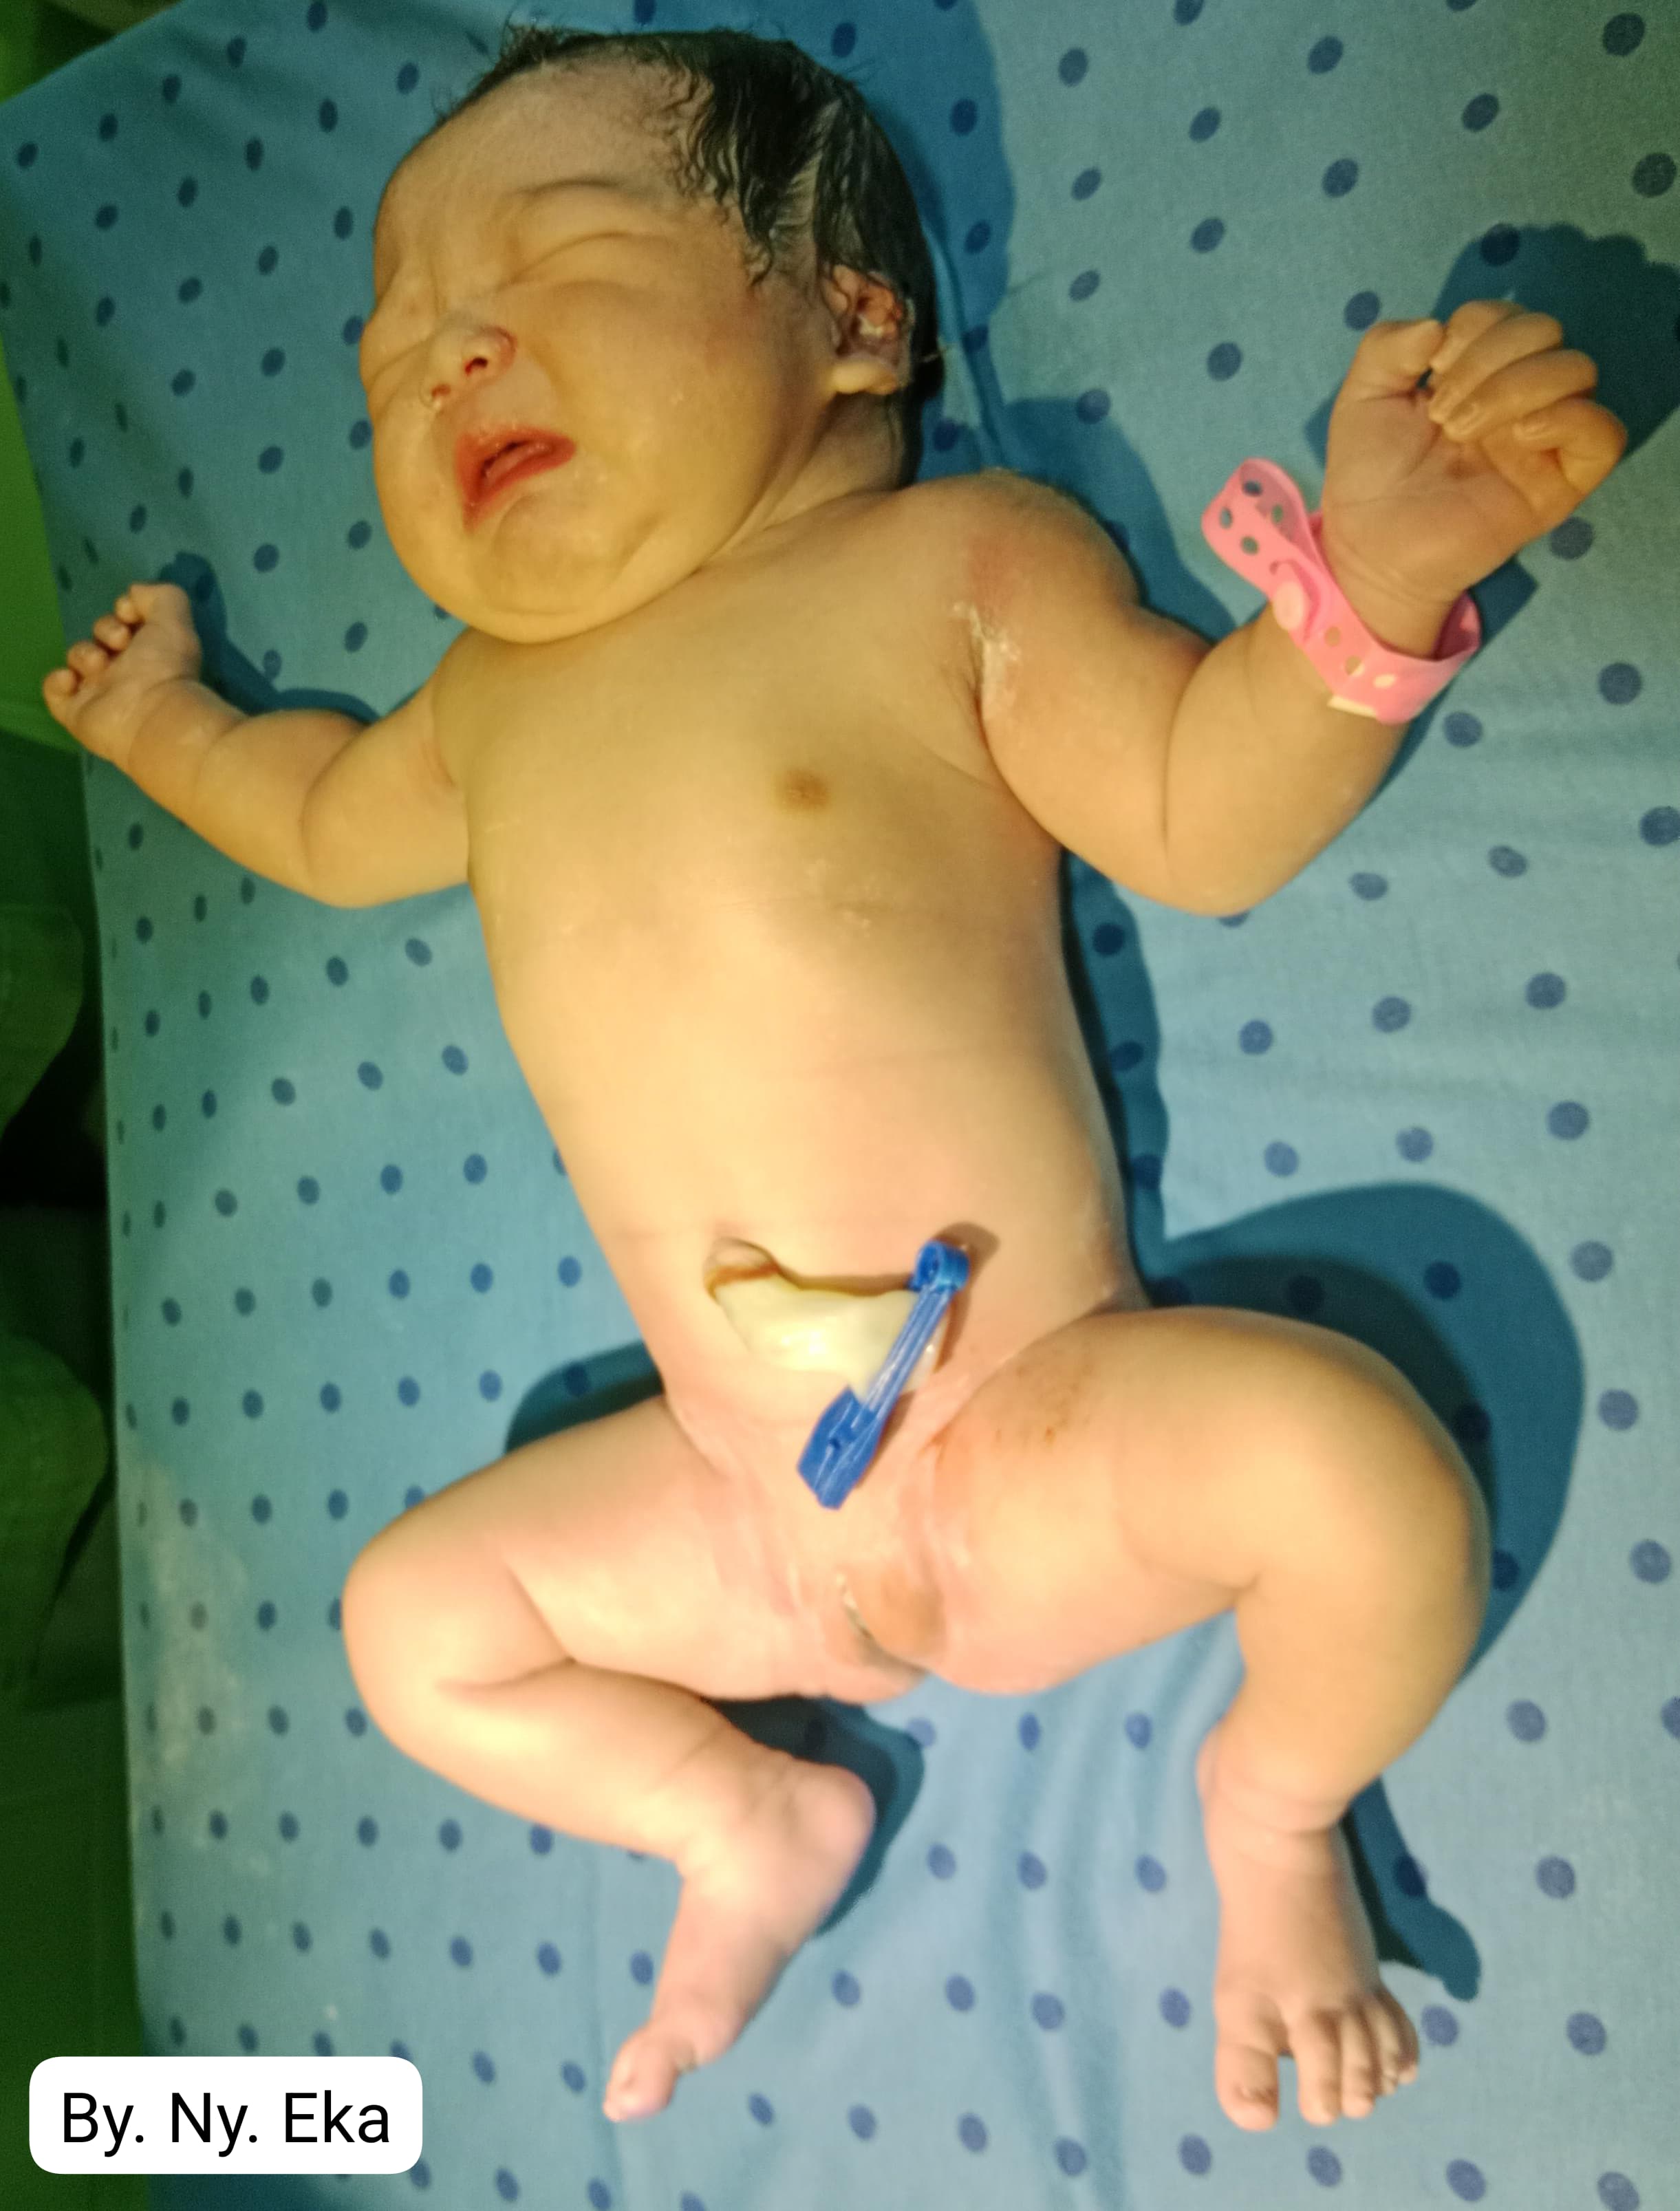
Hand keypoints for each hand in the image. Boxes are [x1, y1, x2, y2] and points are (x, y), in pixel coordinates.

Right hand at [41, 579, 203, 769]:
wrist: (154, 717)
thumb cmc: (167, 667)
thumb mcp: (174, 619)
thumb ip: (160, 596)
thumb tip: (132, 594)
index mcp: (148, 650)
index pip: (124, 621)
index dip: (123, 611)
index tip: (130, 615)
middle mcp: (125, 671)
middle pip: (98, 635)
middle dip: (105, 629)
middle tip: (121, 645)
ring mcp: (99, 692)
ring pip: (76, 656)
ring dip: (84, 653)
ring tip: (102, 665)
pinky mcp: (77, 713)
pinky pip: (54, 691)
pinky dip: (57, 681)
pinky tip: (73, 680)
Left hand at [1318, 303, 1626, 620]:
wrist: (1370, 547)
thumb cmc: (1368, 476)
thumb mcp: (1361, 397)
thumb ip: (1386, 347)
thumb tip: (1435, 326)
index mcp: (1478, 372)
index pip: (1505, 315)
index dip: (1470, 330)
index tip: (1430, 374)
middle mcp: (1518, 397)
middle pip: (1545, 330)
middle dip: (1488, 359)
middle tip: (1443, 415)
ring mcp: (1543, 439)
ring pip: (1577, 370)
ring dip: (1515, 387)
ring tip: (1462, 431)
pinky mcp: (1560, 483)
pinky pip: (1604, 433)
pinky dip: (1569, 418)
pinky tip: (1521, 435)